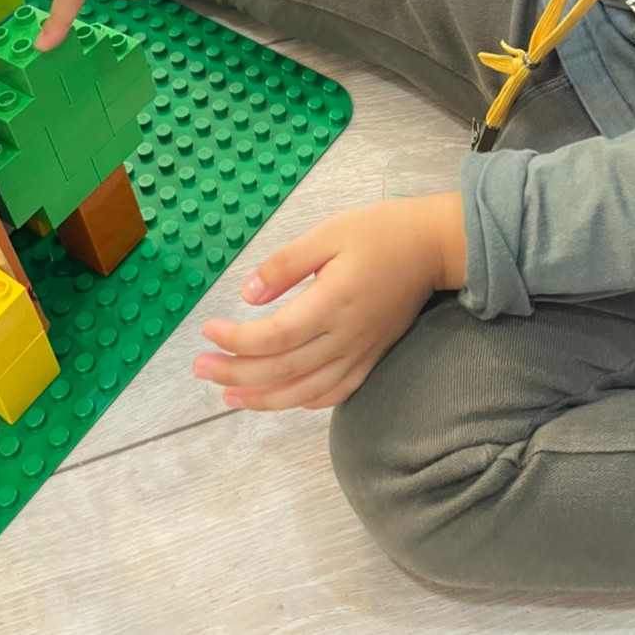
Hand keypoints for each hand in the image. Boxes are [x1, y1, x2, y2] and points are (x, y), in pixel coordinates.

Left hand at [194, 193, 466, 410]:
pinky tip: (281, 399)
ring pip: (305, 392)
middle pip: (282, 370)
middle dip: (236, 374)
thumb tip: (248, 295)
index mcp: (333, 302)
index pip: (275, 336)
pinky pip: (334, 393)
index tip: (208, 330)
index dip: (237, 340)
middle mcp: (345, 337)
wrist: (433, 247)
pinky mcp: (370, 358)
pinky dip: (303, 402)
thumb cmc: (380, 232)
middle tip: (201, 369)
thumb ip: (287, 264)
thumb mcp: (328, 232)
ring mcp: (360, 352)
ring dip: (262, 399)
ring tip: (227, 397)